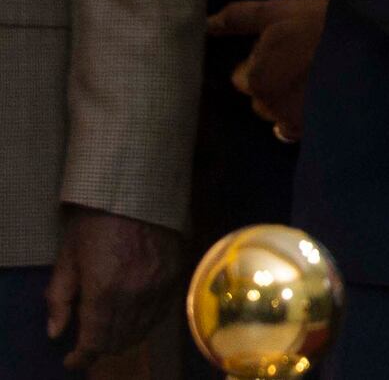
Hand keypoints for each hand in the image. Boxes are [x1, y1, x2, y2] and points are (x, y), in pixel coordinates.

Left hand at [45, 207, 183, 368]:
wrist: (139, 183)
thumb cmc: (95, 218)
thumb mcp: (67, 256)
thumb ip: (59, 297)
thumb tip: (55, 332)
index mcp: (104, 291)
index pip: (94, 341)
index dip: (81, 356)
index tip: (72, 359)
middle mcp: (137, 294)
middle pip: (120, 339)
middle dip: (102, 348)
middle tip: (90, 345)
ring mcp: (161, 285)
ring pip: (144, 329)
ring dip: (125, 337)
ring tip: (112, 334)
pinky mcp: (178, 273)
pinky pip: (163, 311)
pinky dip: (147, 322)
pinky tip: (137, 318)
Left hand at [208, 0, 329, 140]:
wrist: (375, 50)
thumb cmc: (324, 25)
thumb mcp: (280, 11)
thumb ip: (240, 18)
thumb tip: (205, 24)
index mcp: (254, 77)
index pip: (242, 75)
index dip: (263, 58)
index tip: (288, 46)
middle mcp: (267, 105)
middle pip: (260, 96)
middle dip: (273, 82)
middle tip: (303, 61)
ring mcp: (292, 122)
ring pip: (278, 113)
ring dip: (289, 99)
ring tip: (315, 79)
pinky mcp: (315, 132)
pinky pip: (297, 129)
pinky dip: (304, 116)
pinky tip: (322, 99)